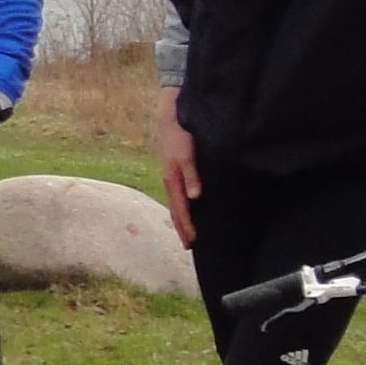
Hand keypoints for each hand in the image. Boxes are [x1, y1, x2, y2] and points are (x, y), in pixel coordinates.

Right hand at [156, 87, 200, 248]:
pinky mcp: (175, 172)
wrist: (171, 118)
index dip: (186, 227)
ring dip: (181, 219)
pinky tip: (188, 208)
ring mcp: (171, 177)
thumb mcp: (187, 155)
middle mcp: (170, 182)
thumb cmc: (180, 137)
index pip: (180, 210)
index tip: (192, 243)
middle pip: (175, 210)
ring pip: (176, 203)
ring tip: (188, 233)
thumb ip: (191, 175)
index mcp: (172, 180)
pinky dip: (182, 207)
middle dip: (181, 228)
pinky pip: (177, 195)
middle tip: (189, 246)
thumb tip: (194, 198)